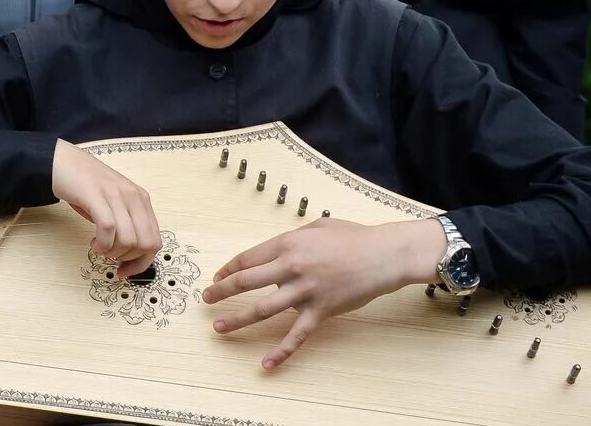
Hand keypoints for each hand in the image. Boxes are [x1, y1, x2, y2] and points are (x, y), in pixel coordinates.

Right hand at [50, 139, 161, 277]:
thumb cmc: (86, 185)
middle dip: (127, 259)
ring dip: (112, 252)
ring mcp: (116, 195)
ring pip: (128, 240)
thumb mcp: (114, 203)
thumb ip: (126, 222)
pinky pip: (108, 229)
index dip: (142, 263)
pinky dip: (102, 244)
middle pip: (145, 244)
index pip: (155, 241)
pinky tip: (94, 243)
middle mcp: (133, 197)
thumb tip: (130, 253)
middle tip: (110, 258)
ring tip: (99, 247)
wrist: (62, 161)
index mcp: (141, 200)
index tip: (125, 270)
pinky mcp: (96, 196)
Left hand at [202, 217, 444, 369]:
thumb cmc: (352, 237)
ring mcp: (304, 292)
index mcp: (287, 245)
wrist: (383, 255)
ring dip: (237, 319)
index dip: (228, 269)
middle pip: (246, 282)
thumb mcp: (316, 227)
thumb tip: (277, 249)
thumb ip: (293, 239)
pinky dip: (281, 352)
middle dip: (221, 292)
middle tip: (206, 299)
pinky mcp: (320, 311)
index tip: (218, 278)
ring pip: (262, 309)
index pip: (247, 259)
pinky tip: (265, 363)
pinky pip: (296, 336)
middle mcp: (291, 268)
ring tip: (219, 327)